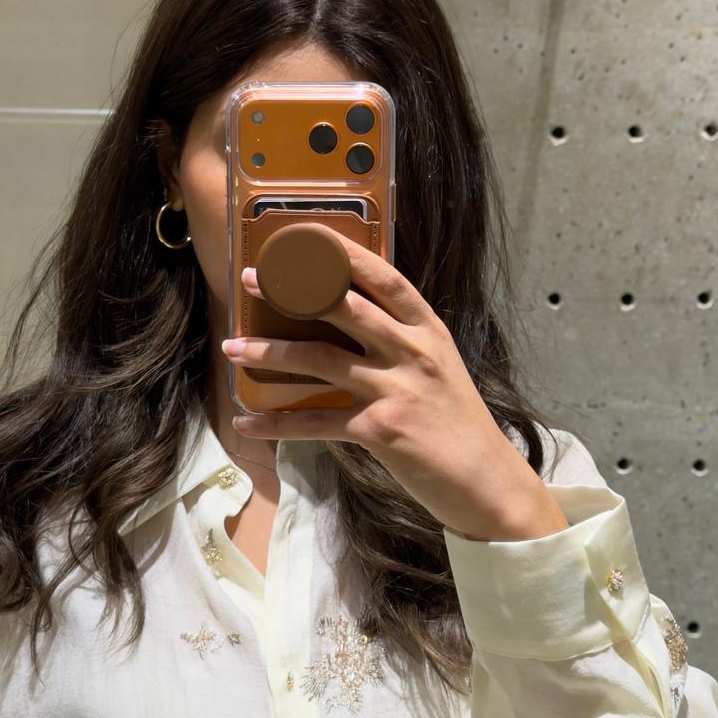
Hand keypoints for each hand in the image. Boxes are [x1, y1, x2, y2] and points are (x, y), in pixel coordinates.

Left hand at [221, 231, 564, 540]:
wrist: (485, 481)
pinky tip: (247, 423)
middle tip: (250, 280)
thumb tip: (350, 323)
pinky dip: (276, 423)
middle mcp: (413, 352)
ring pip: (319, 358)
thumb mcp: (439, 369)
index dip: (343, 253)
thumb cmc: (458, 426)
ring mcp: (396, 389)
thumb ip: (402, 344)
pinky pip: (315, 421)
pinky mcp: (380, 429)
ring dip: (269, 351)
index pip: (384, 278)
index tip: (306, 237)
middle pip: (342, 307)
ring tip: (231, 346)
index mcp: (428, 331)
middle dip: (290, 290)